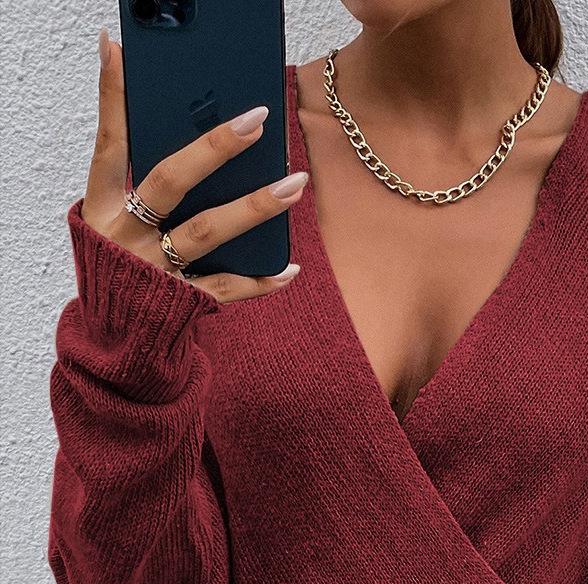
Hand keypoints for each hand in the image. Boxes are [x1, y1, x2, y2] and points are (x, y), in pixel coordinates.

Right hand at [81, 28, 307, 303]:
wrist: (117, 341)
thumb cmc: (123, 268)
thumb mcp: (118, 223)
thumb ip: (144, 185)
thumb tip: (194, 138)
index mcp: (103, 208)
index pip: (108, 144)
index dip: (111, 99)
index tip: (119, 50)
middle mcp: (126, 236)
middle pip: (170, 183)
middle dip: (213, 149)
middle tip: (256, 121)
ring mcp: (154, 270)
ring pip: (207, 232)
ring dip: (255, 206)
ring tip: (295, 184)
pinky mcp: (180, 303)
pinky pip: (227, 289)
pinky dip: (260, 280)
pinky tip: (291, 267)